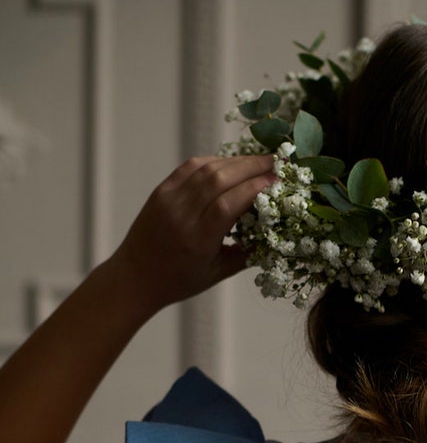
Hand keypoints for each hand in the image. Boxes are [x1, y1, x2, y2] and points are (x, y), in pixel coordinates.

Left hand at [107, 155, 275, 313]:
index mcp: (198, 241)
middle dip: (251, 166)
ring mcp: (169, 200)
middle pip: (220, 179)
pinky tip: (229, 164)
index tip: (277, 180)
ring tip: (257, 161)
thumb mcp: (216, 274)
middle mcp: (182, 216)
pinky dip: (213, 161)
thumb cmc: (178, 281)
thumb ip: (245, 254)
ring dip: (235, 161)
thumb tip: (274, 233)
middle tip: (275, 161)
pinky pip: (190, 167)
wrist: (134, 278)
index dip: (256, 187)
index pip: (230, 203)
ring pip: (206, 168)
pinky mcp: (161, 191)